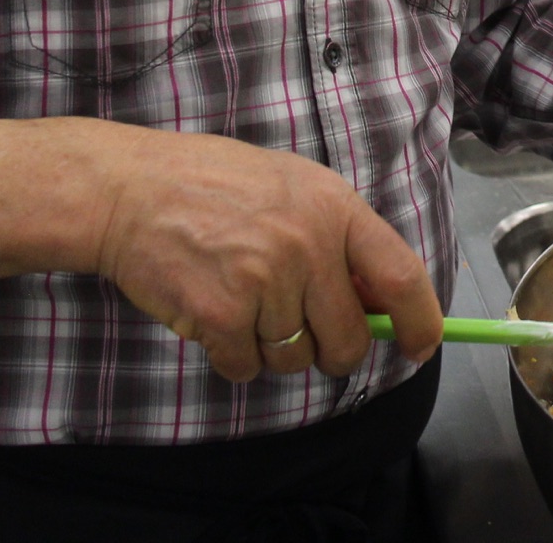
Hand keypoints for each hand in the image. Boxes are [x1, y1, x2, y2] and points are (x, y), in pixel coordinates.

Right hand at [89, 128, 442, 384]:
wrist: (130, 190)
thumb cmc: (211, 185)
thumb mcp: (292, 187)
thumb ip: (338, 237)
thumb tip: (380, 301)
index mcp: (334, 207)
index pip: (402, 276)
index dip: (421, 321)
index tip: (422, 347)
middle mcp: (308, 244)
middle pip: (348, 338)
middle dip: (332, 351)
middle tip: (303, 332)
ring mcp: (265, 281)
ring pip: (294, 359)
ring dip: (271, 347)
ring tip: (242, 299)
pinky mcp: (221, 315)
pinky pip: (246, 367)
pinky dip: (231, 354)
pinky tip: (213, 312)